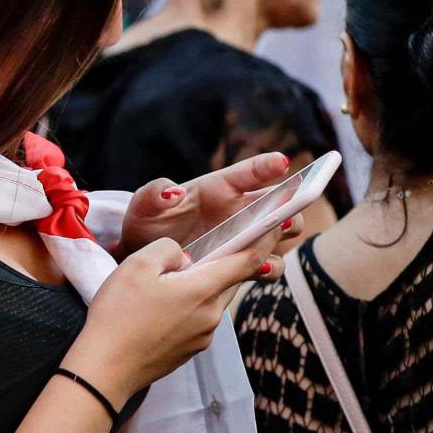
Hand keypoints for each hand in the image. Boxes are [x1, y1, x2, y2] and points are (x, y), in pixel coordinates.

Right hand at [64, 234, 285, 400]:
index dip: (266, 238)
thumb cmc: (118, 316)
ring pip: (214, 299)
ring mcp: (203, 336)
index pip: (250, 259)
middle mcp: (212, 314)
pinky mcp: (190, 350)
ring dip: (205, 285)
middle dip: (231, 261)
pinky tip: (163, 307)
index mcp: (204, 289)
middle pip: (232, 279)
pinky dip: (192, 306)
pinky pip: (200, 319)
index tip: (279, 222)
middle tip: (220, 245)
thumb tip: (183, 257)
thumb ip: (168, 249)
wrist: (105, 370)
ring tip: (176, 279)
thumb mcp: (137, 264)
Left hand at [116, 152, 295, 256]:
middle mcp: (241, 210)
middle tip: (283, 210)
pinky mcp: (242, 264)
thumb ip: (153, 193)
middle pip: (281, 203)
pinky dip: (268, 268)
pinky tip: (258, 268)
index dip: (267, 165)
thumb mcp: (143, 205)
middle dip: (290, 204)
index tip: (281, 163)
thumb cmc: (148, 222)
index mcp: (220, 187)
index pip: (249, 172)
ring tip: (273, 236)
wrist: (144, 258)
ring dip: (281, 236)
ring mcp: (245, 238)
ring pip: (281, 234)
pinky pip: (267, 266)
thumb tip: (172, 192)